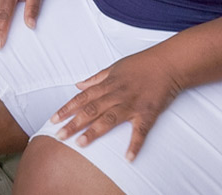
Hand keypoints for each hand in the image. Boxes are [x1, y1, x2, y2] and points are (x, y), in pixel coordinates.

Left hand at [50, 49, 183, 160]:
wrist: (168, 63)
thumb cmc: (141, 64)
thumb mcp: (114, 67)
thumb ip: (95, 78)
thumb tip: (78, 84)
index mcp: (108, 84)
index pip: (82, 98)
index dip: (67, 109)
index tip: (53, 120)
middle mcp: (117, 94)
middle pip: (91, 110)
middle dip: (74, 123)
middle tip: (59, 136)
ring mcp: (132, 104)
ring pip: (109, 119)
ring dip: (94, 132)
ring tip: (80, 144)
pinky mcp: (148, 113)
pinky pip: (140, 131)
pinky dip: (135, 144)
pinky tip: (128, 157)